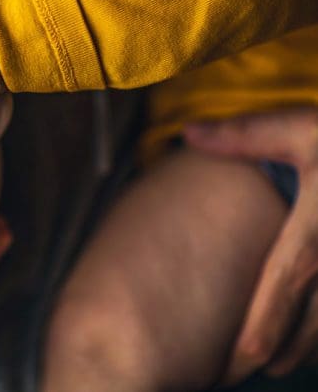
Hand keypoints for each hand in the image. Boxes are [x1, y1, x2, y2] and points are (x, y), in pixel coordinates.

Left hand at [184, 108, 317, 382]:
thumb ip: (247, 135)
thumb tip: (190, 132)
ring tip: (281, 364)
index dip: (265, 326)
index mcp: (317, 229)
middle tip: (251, 371)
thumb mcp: (303, 128)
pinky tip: (317, 338)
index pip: (284, 285)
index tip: (244, 358)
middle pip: (315, 318)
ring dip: (311, 346)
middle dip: (284, 348)